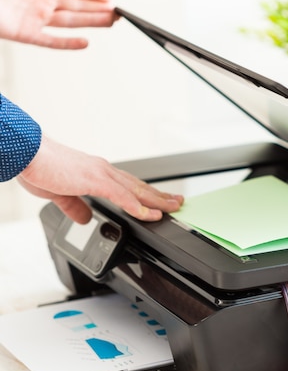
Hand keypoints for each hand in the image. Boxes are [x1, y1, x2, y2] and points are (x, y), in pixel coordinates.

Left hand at [0, 0, 116, 48]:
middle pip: (77, 7)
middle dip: (98, 10)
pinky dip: (67, 43)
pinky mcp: (26, 34)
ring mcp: (36, 19)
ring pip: (70, 22)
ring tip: (111, 23)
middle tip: (119, 13)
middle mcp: (43, 3)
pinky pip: (51, 41)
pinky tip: (85, 43)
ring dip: (91, 23)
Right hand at [18, 136, 183, 222]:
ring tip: (171, 208)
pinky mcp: (93, 179)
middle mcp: (103, 171)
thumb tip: (85, 217)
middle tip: (177, 203)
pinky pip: (120, 195)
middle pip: (138, 186)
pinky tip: (147, 213)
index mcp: (96, 173)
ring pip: (135, 190)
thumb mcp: (58, 193)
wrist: (26, 153)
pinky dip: (135, 205)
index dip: (145, 195)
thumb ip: (74, 206)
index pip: (127, 186)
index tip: (159, 202)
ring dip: (154, 200)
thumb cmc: (38, 167)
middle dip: (159, 196)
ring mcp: (100, 174)